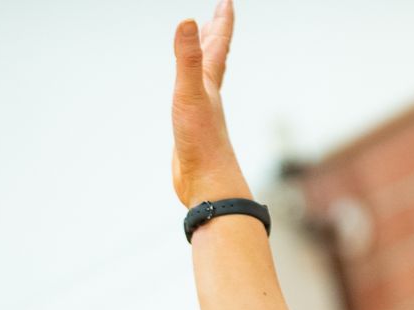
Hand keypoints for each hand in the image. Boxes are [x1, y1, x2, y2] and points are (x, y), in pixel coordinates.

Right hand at [172, 0, 249, 206]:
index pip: (218, 45)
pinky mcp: (192, 131)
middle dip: (216, 33)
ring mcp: (202, 113)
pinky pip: (192, 100)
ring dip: (205, 59)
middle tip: (217, 13)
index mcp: (211, 84)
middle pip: (215, 57)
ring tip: (203, 46)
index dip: (221, 21)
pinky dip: (191, 88)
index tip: (226, 0)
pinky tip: (187, 93)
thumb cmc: (202, 144)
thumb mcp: (190, 95)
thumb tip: (187, 20)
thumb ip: (188, 59)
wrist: (208, 186)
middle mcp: (209, 96)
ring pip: (205, 78)